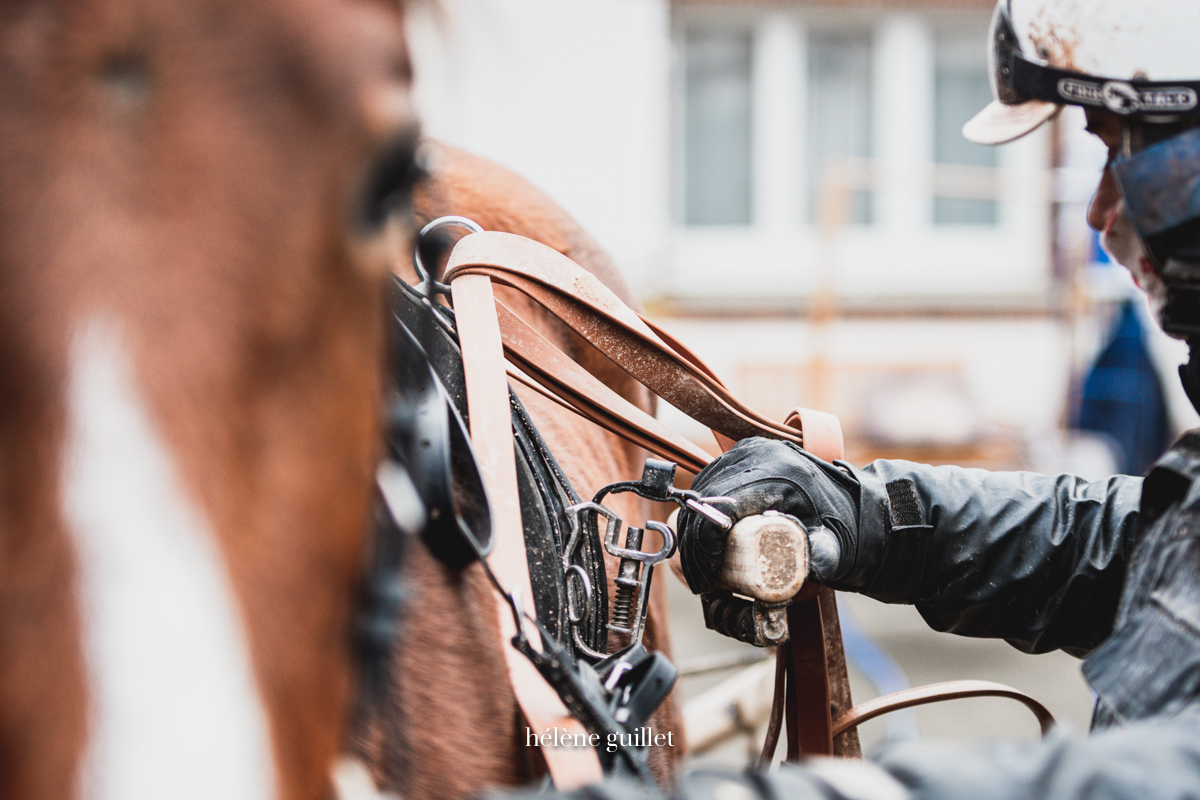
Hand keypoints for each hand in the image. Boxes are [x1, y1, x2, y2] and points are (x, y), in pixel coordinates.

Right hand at [677, 437, 860, 594]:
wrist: (857, 508)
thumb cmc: (846, 530)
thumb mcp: (831, 550)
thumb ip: (812, 563)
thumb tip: (777, 585)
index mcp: (778, 470)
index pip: (720, 507)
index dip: (704, 547)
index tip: (707, 579)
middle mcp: (755, 454)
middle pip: (703, 502)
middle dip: (694, 547)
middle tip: (702, 583)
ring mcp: (744, 454)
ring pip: (699, 496)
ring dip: (693, 535)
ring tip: (703, 571)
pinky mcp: (738, 460)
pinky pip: (706, 489)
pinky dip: (700, 519)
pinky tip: (707, 548)